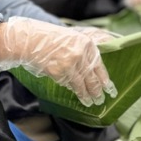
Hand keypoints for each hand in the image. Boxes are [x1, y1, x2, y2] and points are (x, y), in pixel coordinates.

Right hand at [0, 17, 116, 106]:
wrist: (30, 40)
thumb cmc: (51, 38)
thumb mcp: (73, 39)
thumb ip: (84, 52)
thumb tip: (92, 70)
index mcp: (87, 44)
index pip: (99, 66)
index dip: (105, 79)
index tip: (109, 89)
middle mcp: (80, 54)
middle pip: (92, 77)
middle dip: (97, 91)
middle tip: (100, 100)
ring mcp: (69, 64)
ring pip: (80, 84)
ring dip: (86, 95)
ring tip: (90, 103)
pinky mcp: (58, 72)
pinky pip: (67, 84)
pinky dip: (71, 89)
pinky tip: (75, 93)